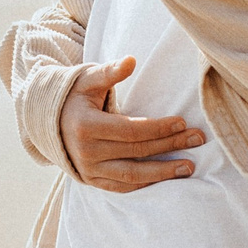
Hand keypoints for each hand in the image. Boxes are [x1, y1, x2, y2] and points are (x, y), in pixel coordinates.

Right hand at [58, 55, 204, 192]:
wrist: (50, 122)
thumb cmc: (76, 96)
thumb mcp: (88, 79)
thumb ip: (110, 72)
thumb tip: (131, 60)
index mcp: (86, 126)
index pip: (130, 130)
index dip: (158, 128)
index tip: (182, 122)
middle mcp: (86, 152)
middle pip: (136, 151)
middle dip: (170, 145)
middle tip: (197, 139)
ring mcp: (88, 170)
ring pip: (132, 175)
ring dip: (163, 173)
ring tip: (189, 167)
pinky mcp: (92, 181)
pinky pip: (123, 187)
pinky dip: (146, 184)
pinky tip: (167, 178)